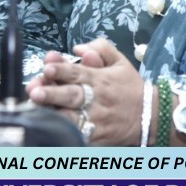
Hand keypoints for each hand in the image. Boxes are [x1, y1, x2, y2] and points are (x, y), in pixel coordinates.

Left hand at [26, 38, 141, 145]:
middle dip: (52, 93)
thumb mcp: (120, 61)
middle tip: (35, 91)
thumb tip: (77, 48)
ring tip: (35, 111)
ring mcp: (95, 120)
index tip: (47, 66)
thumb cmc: (129, 86)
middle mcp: (95, 99)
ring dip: (52, 114)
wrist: (150, 115)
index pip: (77, 73)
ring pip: (70, 118)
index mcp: (99, 79)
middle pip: (71, 96)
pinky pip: (77, 136)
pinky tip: (48, 130)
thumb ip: (100, 48)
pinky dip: (62, 134)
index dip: (61, 70)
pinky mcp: (95, 138)